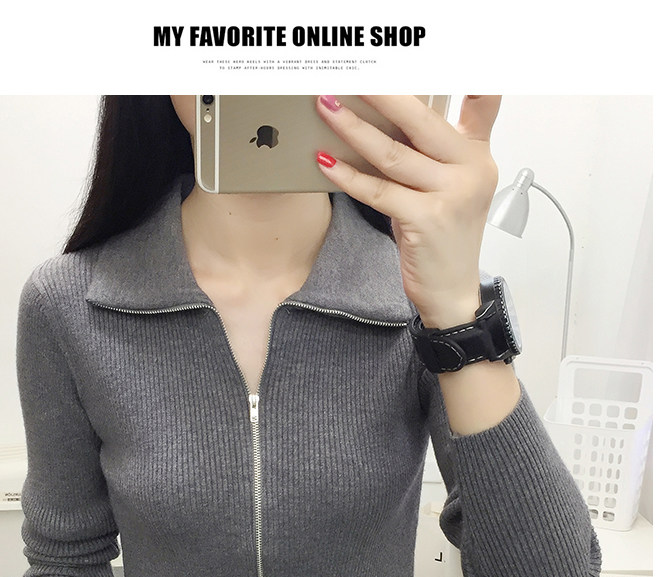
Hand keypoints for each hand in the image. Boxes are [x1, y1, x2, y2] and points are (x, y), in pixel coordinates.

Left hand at [315, 95, 500, 328]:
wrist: (451, 291)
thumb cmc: (442, 237)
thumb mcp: (448, 186)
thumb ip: (436, 149)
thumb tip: (391, 116)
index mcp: (478, 155)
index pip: (478, 101)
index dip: (450, 76)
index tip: (414, 58)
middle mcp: (471, 170)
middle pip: (420, 119)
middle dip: (381, 93)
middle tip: (350, 74)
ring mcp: (451, 195)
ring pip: (393, 153)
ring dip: (353, 128)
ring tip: (326, 108)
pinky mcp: (426, 220)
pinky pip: (378, 190)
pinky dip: (348, 175)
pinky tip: (325, 162)